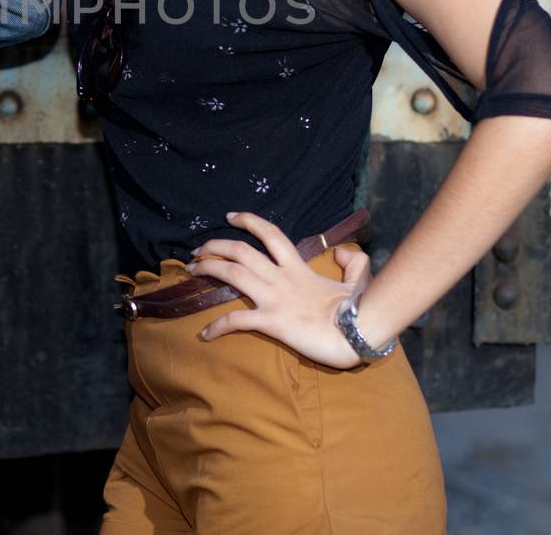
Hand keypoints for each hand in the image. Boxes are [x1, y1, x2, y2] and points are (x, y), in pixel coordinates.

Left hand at [186, 211, 375, 368]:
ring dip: (208, 269)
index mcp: (298, 268)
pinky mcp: (272, 322)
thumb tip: (342, 252)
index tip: (230, 216)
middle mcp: (281, 278)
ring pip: (233, 274)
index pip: (270, 234)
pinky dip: (217, 326)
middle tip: (196, 251)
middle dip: (215, 246)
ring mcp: (274, 299)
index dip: (248, 221)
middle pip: (241, 251)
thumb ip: (352, 262)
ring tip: (190, 271)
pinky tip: (204, 334)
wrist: (360, 331)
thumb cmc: (360, 309)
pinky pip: (237, 321)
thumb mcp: (359, 280)